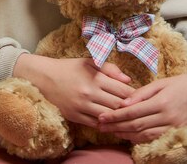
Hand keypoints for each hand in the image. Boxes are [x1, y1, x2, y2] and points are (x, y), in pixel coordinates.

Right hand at [13, 55, 133, 127]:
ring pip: (108, 117)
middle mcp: (90, 92)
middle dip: (130, 109)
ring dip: (119, 119)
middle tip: (139, 111)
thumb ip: (109, 69)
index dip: (135, 95)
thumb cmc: (69, 68)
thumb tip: (128, 80)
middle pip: (118, 105)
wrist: (45, 78)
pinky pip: (95, 124)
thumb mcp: (89, 62)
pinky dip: (105, 125)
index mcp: (95, 77)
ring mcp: (82, 106)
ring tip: (128, 120)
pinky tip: (112, 124)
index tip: (141, 98)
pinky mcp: (75, 116)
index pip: (122, 90)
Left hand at [98, 63, 186, 143]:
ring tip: (112, 132)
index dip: (115, 116)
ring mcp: (173, 128)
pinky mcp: (178, 133)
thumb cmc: (182, 83)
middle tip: (101, 127)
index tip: (101, 117)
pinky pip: (155, 139)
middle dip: (116, 127)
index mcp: (161, 102)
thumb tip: (123, 103)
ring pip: (144, 136)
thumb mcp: (161, 83)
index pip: (132, 113)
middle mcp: (167, 117)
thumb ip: (141, 94)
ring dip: (126, 135)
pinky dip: (141, 139)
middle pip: (136, 126)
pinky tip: (130, 137)